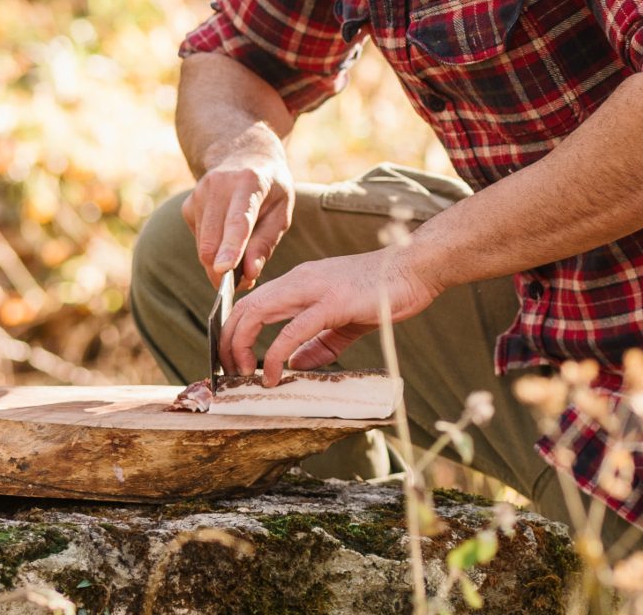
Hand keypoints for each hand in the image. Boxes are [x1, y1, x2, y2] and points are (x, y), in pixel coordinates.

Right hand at [181, 140, 293, 289]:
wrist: (244, 156)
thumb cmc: (270, 188)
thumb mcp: (281, 211)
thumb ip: (266, 243)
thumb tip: (250, 274)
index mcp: (249, 181)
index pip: (238, 220)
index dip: (231, 247)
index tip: (225, 270)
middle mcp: (218, 184)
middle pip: (213, 241)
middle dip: (224, 272)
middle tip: (244, 283)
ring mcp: (198, 194)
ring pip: (203, 247)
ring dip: (219, 264)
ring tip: (240, 261)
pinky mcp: (187, 206)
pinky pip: (199, 242)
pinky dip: (213, 250)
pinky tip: (227, 236)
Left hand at [220, 248, 442, 385]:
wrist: (414, 268)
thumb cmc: (384, 291)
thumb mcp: (344, 321)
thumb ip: (319, 343)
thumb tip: (295, 365)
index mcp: (299, 282)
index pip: (251, 303)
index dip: (234, 332)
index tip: (234, 361)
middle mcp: (299, 280)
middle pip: (244, 308)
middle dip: (227, 342)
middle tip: (230, 373)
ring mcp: (313, 289)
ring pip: (257, 313)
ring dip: (241, 347)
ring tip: (243, 374)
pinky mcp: (332, 302)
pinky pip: (293, 330)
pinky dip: (275, 354)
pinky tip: (273, 374)